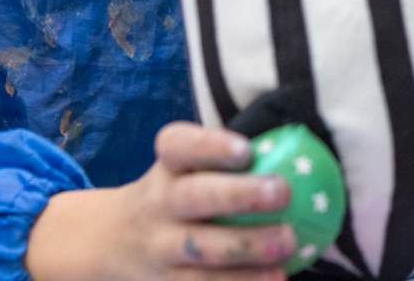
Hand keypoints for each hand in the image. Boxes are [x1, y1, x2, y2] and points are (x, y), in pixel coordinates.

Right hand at [25, 122, 297, 280]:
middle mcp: (159, 204)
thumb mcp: (184, 168)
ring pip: (202, 251)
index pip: (178, 145)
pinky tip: (274, 279)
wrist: (113, 240)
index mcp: (168, 166)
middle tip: (282, 193)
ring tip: (287, 243)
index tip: (246, 150)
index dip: (211, 147)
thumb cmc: (176, 193)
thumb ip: (226, 162)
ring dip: (247, 250)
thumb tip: (300, 155)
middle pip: (195, 197)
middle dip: (239, 195)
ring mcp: (160, 249)